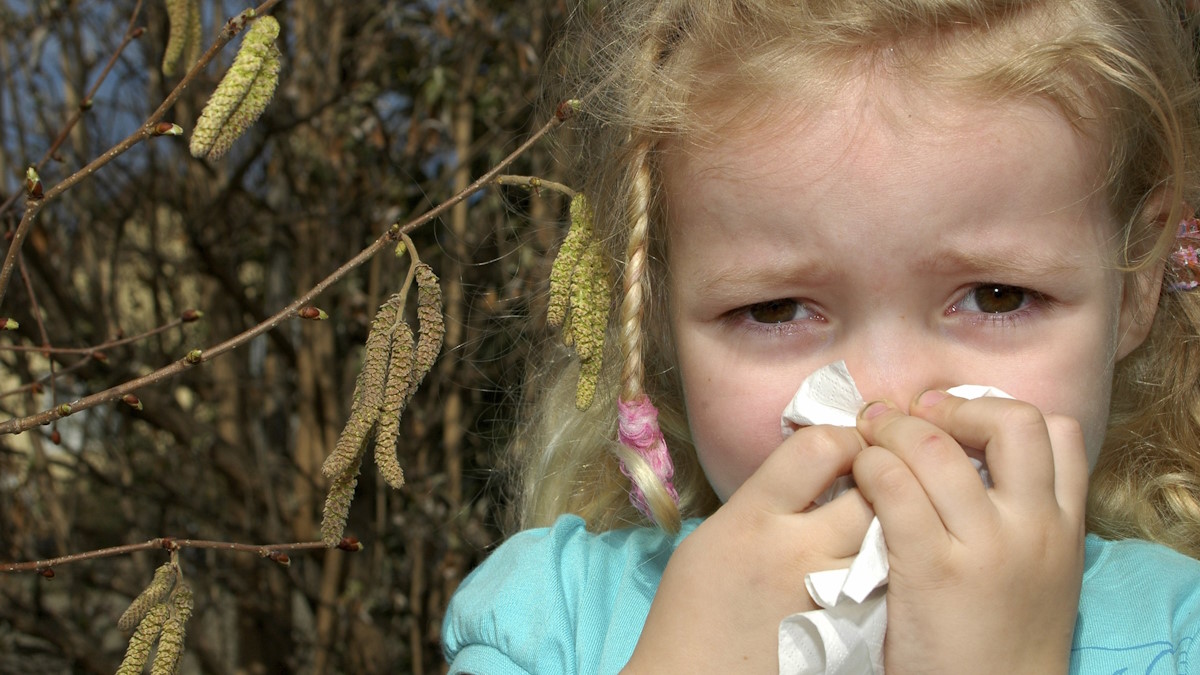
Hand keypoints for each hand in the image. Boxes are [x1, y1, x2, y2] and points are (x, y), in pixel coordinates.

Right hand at [624, 425, 873, 673]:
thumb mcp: (712, 538)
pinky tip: (868, 572)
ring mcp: (827, 595)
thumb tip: (808, 470)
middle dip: (877, 478)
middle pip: (869, 491)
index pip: (818, 448)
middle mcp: (794, 551)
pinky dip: (882, 572)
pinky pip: (884, 585)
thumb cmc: (691, 612)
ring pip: (886, 538)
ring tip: (872, 525)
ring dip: (886, 525)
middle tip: (873, 480)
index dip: (842, 438)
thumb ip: (762, 500)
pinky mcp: (849, 632)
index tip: (844, 447)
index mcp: (751, 518)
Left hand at [853, 391, 1087, 674]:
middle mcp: (1033, 529)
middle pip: (1011, 422)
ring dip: (894, 429)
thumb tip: (971, 459)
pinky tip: (859, 477)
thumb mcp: (1040, 573)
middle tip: (911, 415)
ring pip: (937, 448)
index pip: (1057, 432)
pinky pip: (895, 489)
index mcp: (1064, 528)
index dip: (999, 410)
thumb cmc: (1002, 639)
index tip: (956, 420)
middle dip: (953, 406)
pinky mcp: (932, 570)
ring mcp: (986, 548)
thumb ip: (1022, 518)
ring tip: (870, 437)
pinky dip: (870, 467)